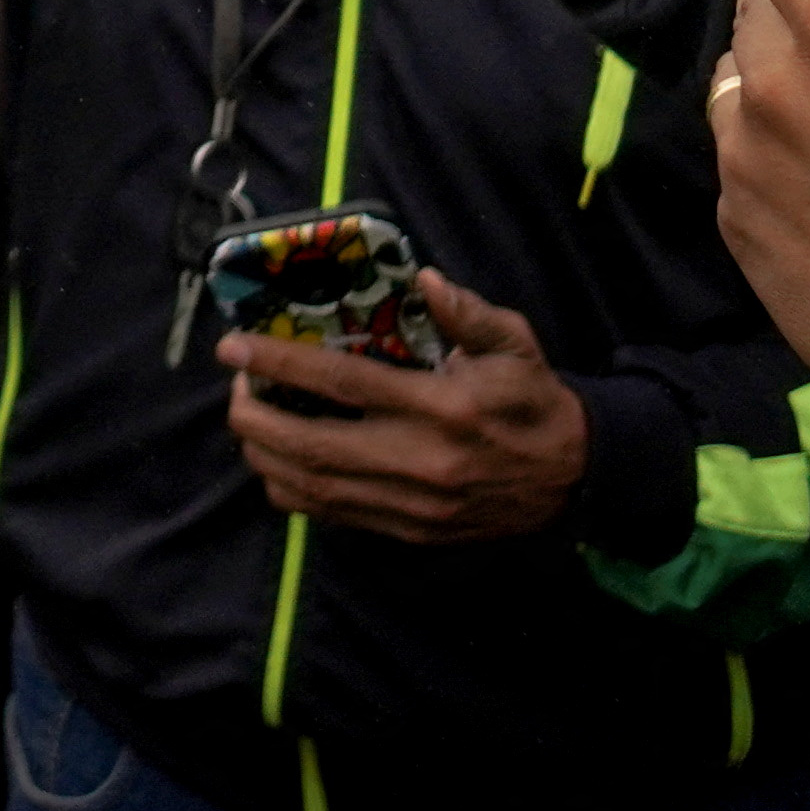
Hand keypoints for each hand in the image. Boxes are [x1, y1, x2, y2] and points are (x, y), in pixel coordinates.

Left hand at [218, 272, 590, 543]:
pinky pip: (333, 516)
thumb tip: (424, 279)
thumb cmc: (534, 402)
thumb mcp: (513, 346)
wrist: (575, 478)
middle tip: (234, 388)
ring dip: (265, 457)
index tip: (234, 347)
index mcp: (441, 407)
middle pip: (309, 447)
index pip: (341, 384)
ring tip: (251, 422)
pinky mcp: (410, 531)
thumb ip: (467, 313)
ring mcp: (412, 504)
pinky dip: (294, 491)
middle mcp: (419, 461)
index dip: (279, 364)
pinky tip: (282, 461)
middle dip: (254, 418)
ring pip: (312, 489)